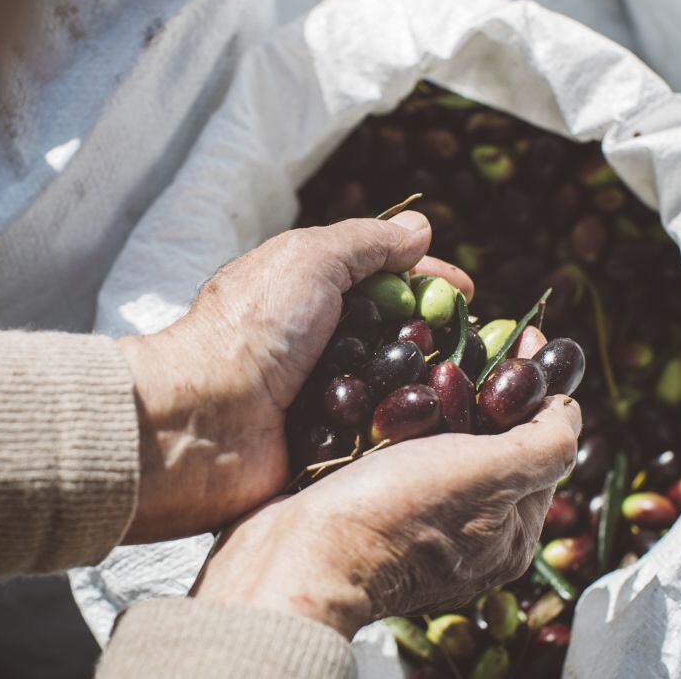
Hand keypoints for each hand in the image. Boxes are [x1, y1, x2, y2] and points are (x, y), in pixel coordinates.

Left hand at [118, 211, 472, 542]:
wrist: (202, 419)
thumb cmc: (251, 329)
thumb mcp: (308, 259)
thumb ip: (366, 242)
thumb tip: (419, 232)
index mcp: (307, 294)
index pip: (383, 282)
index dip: (428, 284)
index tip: (472, 295)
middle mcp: (315, 345)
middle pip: (392, 337)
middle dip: (436, 339)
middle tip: (478, 349)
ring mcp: (319, 399)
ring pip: (390, 390)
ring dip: (424, 389)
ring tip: (467, 393)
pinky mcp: (322, 449)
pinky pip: (375, 437)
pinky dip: (401, 431)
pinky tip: (437, 432)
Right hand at [191, 342, 580, 637]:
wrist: (297, 553)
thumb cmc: (396, 513)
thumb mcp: (488, 474)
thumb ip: (544, 444)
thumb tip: (570, 409)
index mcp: (509, 535)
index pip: (543, 448)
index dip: (539, 389)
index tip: (523, 334)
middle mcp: (467, 535)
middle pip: (492, 446)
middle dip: (487, 391)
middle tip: (471, 339)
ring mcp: (415, 522)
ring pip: (441, 447)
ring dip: (439, 400)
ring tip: (427, 352)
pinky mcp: (368, 507)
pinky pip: (397, 454)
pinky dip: (399, 419)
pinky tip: (386, 387)